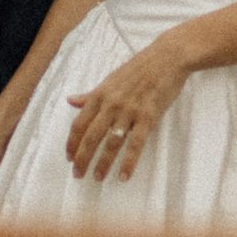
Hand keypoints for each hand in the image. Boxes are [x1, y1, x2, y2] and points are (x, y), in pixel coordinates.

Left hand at [65, 31, 190, 181]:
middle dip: (82, 157)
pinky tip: (123, 176)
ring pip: (112, 142)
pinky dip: (129, 162)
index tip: (69, 157)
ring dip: (103, 163)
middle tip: (78, 174)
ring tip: (98, 178)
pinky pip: (136, 144)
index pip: (80, 123)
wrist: (166, 58)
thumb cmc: (138, 68)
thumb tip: (70, 101)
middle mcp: (111, 104)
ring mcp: (129, 111)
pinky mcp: (148, 117)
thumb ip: (91, 95)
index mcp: (100, 95)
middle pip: (91, 136)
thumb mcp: (110, 79)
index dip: (72, 142)